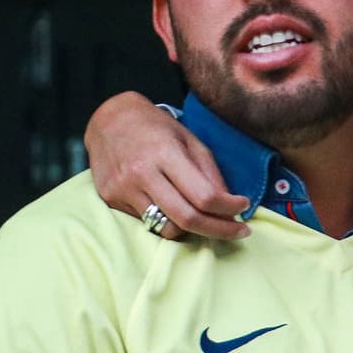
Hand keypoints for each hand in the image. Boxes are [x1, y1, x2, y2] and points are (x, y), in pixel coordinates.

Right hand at [85, 92, 250, 239]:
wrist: (108, 120)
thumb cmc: (155, 127)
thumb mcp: (189, 139)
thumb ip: (209, 172)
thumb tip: (229, 205)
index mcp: (165, 153)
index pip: (203, 195)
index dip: (228, 207)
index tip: (244, 206)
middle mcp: (142, 174)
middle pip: (186, 218)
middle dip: (219, 230)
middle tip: (239, 231)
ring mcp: (123, 190)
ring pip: (166, 228)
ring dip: (192, 229)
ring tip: (205, 218)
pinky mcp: (110, 200)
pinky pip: (147, 222)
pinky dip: (168, 221)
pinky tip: (175, 208)